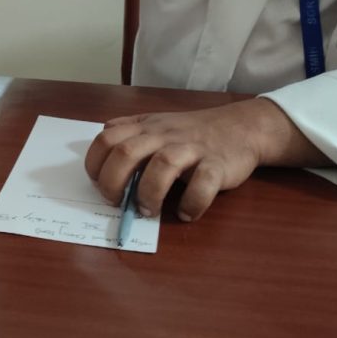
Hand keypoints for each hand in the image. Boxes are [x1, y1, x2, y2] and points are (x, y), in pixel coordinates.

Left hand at [85, 99, 322, 221]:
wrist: (241, 127)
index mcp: (146, 127)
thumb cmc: (192, 130)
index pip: (106, 139)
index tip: (98, 185)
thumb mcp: (156, 123)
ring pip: (163, 164)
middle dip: (113, 182)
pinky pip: (203, 183)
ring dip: (149, 193)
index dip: (95, 164)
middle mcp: (164, 135)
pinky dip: (192, 202)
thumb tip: (101, 141)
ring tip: (147, 211)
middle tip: (117, 202)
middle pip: (126, 152)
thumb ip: (129, 130)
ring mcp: (192, 148)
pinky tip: (186, 214)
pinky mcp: (217, 164)